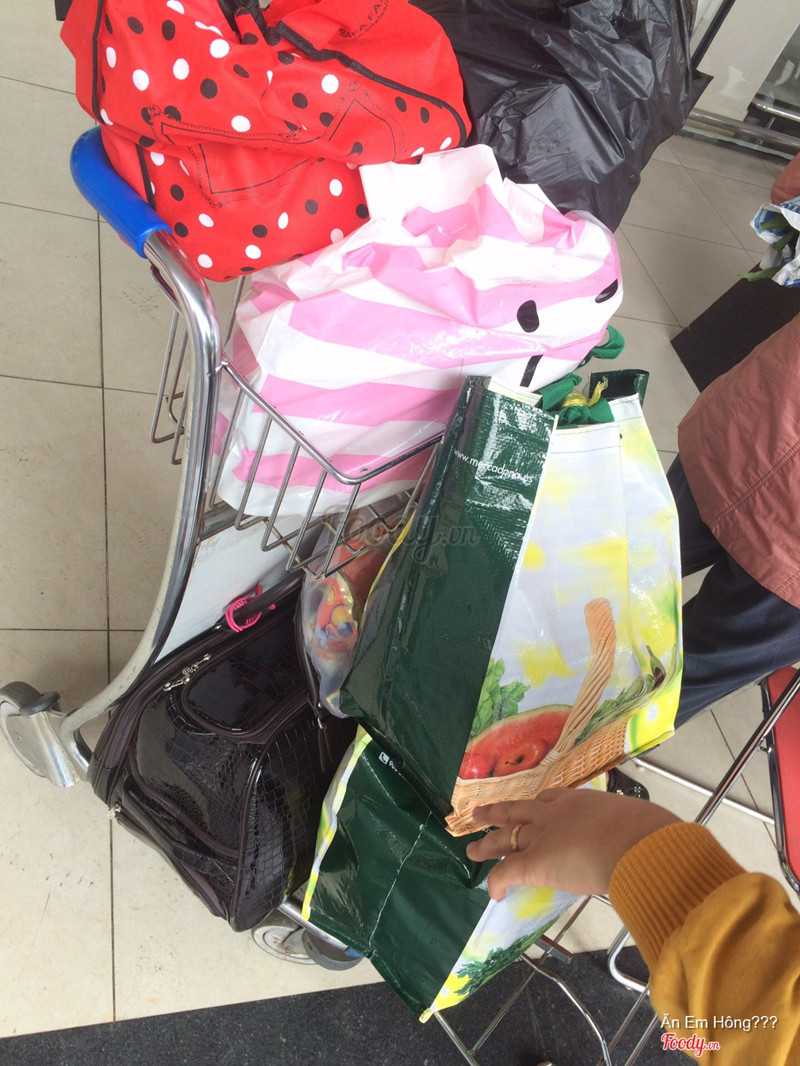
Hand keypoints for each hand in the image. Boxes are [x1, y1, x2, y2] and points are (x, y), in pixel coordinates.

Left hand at [465, 787, 679, 899]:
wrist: (634, 843)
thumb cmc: (645, 832)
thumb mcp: (637, 820)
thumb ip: (632, 828)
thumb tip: (652, 837)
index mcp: (579, 801)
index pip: (549, 800)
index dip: (537, 806)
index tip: (530, 809)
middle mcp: (553, 814)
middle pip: (517, 811)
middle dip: (498, 813)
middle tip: (479, 813)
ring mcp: (541, 836)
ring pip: (505, 837)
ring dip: (486, 844)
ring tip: (471, 848)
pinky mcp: (534, 862)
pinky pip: (506, 872)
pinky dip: (495, 881)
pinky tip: (492, 892)